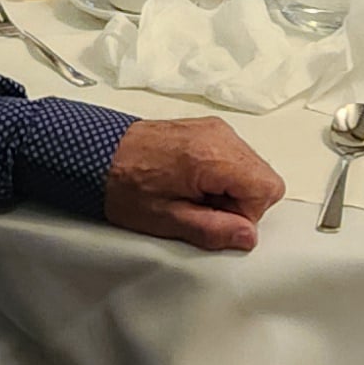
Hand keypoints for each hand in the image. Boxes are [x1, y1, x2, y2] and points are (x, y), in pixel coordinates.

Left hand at [101, 118, 280, 251]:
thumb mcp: (167, 219)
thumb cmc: (125, 186)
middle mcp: (220, 134)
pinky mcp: (206, 128)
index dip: (246, 213)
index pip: (267, 188)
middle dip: (241, 200)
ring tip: (193, 193)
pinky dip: (222, 173)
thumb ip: (213, 230)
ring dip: (231, 187)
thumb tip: (247, 237)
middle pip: (263, 176)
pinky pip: (235, 155)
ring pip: (251, 166)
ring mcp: (214, 128)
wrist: (96, 153)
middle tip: (201, 206)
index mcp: (214, 155)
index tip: (214, 216)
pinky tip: (191, 180)